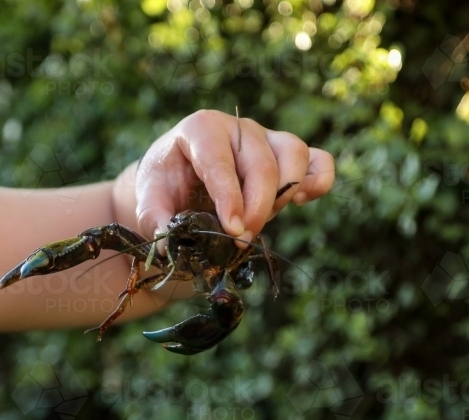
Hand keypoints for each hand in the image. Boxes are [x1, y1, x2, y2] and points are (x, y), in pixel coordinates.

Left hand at [131, 109, 334, 250]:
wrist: (179, 176)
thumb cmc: (166, 183)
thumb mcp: (150, 197)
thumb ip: (154, 217)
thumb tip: (170, 241)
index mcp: (201, 129)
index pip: (220, 162)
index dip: (229, 198)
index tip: (232, 230)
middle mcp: (238, 128)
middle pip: (262, 164)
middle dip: (255, 209)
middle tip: (240, 241)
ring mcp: (267, 137)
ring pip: (294, 155)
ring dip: (283, 196)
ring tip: (259, 222)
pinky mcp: (286, 154)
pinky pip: (318, 159)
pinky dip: (318, 180)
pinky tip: (301, 202)